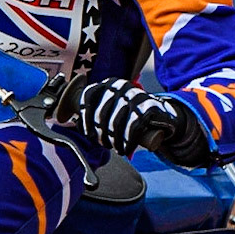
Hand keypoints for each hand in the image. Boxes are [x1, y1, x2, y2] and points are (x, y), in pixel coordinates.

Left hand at [55, 77, 206, 161]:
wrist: (161, 118)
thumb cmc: (130, 117)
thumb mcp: (111, 111)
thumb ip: (93, 114)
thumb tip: (73, 123)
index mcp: (108, 84)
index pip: (88, 97)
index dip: (84, 118)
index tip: (87, 134)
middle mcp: (120, 86)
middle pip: (100, 114)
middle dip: (100, 135)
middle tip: (105, 145)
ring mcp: (136, 95)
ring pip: (116, 122)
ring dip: (114, 141)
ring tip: (117, 149)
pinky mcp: (149, 106)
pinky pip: (133, 126)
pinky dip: (127, 141)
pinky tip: (126, 148)